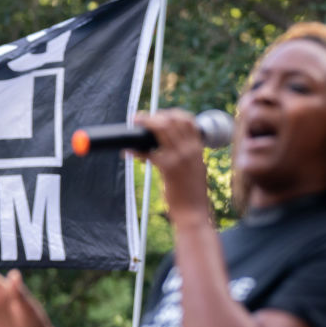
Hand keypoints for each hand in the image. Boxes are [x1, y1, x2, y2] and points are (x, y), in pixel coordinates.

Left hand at [131, 110, 210, 227]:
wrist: (194, 213)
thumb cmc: (192, 194)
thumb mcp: (195, 170)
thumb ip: (187, 156)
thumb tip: (170, 147)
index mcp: (198, 149)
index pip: (188, 120)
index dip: (172, 113)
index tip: (159, 115)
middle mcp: (190, 150)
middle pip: (172, 120)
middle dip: (154, 116)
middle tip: (141, 118)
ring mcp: (180, 158)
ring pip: (161, 129)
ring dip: (145, 123)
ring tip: (134, 123)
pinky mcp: (168, 169)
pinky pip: (148, 152)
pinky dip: (135, 150)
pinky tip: (127, 151)